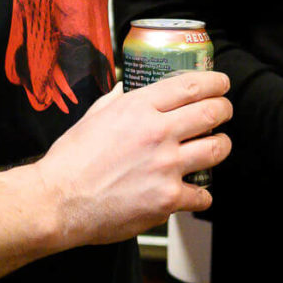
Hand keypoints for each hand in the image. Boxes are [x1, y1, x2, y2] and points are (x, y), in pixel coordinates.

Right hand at [34, 69, 230, 248]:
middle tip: (224, 111)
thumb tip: (124, 88)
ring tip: (216, 146)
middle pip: (212, 113)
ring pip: (217, 149)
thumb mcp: (90, 118)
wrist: (58, 201)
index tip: (221, 84)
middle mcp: (156, 132)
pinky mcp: (168, 198)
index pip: (190, 86)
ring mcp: (165, 166)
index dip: (214, 82)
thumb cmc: (69, 161)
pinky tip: (193, 192)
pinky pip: (203, 194)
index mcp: (137, 108)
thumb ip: (113, 101)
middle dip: (224, 109)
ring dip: (221, 146)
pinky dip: (201, 194)